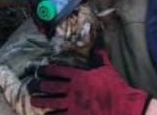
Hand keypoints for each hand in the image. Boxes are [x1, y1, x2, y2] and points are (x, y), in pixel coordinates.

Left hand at [29, 49, 149, 114]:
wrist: (125, 107)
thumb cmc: (116, 88)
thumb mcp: (107, 70)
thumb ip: (100, 58)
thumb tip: (98, 48)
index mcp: (79, 76)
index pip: (56, 71)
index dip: (44, 71)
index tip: (39, 71)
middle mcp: (73, 90)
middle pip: (48, 87)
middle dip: (37, 86)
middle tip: (31, 86)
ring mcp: (73, 105)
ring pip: (50, 103)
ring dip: (39, 102)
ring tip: (33, 101)